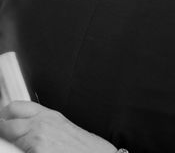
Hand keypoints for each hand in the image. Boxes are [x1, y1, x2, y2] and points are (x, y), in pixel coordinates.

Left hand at [0, 102, 115, 152]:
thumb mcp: (65, 128)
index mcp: (49, 116)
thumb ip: (44, 125)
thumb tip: (23, 127)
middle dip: (3, 130)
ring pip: (7, 138)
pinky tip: (24, 152)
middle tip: (5, 137)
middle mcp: (41, 125)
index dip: (5, 115)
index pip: (16, 107)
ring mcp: (36, 140)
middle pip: (6, 122)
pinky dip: (16, 151)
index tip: (3, 121)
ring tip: (19, 146)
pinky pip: (15, 151)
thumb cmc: (85, 148)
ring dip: (9, 143)